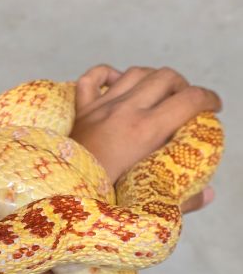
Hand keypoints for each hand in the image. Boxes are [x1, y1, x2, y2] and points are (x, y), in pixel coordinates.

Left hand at [70, 65, 221, 211]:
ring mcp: (100, 107)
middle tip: (187, 102)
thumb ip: (184, 198)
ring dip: (152, 78)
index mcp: (146, 131)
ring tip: (159, 93)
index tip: (214, 107)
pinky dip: (107, 74)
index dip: (209, 99)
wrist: (60, 197)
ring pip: (134, 73)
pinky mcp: (80, 111)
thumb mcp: (148, 201)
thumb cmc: (104, 201)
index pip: (189, 100)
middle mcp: (125, 111)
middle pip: (165, 77)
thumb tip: (209, 194)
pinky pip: (92, 78)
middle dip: (183, 85)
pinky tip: (117, 83)